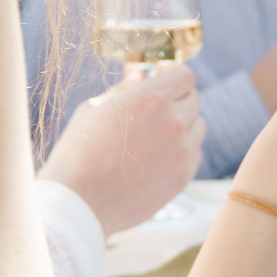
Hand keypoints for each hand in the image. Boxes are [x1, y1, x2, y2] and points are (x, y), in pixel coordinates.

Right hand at [38, 64, 203, 233]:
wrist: (79, 203)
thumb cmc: (79, 153)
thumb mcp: (95, 109)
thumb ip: (125, 89)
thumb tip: (140, 74)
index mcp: (150, 98)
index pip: (185, 75)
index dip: (173, 76)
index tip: (163, 81)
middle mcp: (173, 122)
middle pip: (194, 99)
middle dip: (177, 100)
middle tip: (156, 110)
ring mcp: (181, 151)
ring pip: (198, 127)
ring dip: (183, 126)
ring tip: (154, 138)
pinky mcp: (183, 177)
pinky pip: (194, 154)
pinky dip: (182, 152)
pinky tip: (156, 159)